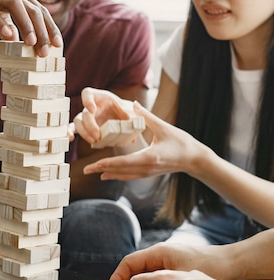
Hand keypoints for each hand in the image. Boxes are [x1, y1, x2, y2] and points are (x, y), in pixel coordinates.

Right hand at [0, 0, 62, 55]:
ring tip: (31, 43)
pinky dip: (1, 24)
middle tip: (46, 52)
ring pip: (17, 8)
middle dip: (42, 32)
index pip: (40, 11)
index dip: (51, 28)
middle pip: (33, 11)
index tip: (58, 45)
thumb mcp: (0, 5)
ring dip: (26, 26)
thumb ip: (10, 19)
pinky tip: (8, 37)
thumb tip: (17, 37)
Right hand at [73, 87, 134, 144]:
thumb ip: (132, 115)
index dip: (87, 100)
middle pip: (83, 112)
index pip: (87, 94)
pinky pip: (74, 128)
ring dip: (84, 132)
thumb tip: (134, 122)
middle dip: (89, 125)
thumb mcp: (131, 110)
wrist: (124, 118)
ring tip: (94, 140)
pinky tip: (71, 139)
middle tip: (98, 135)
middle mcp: (90, 106)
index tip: (92, 109)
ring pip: (77, 122)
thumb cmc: (126, 111)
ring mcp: (86, 117)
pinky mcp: (85, 127)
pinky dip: (71, 132)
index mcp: (100, 97)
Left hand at [82, 101, 200, 180]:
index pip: (123, 162)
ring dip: (108, 173)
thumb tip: (134, 103)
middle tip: (85, 170)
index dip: (106, 164)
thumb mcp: (164, 127)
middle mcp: (146, 168)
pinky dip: (118, 175)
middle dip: (102, 169)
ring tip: (93, 172)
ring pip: (124, 175)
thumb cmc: (182, 142)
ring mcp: (148, 172)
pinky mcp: (149, 173)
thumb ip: (147, 116)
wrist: (195, 160)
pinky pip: (130, 176)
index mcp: (149, 157)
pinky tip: (108, 175)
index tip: (92, 165)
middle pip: (120, 171)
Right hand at [107, 241, 218, 279]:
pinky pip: (155, 279)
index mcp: (159, 252)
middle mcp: (161, 255)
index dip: (117, 278)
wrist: (230, 264)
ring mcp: (168, 262)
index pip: (129, 263)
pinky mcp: (175, 270)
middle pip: (134, 269)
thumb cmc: (209, 267)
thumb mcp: (180, 277)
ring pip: (144, 275)